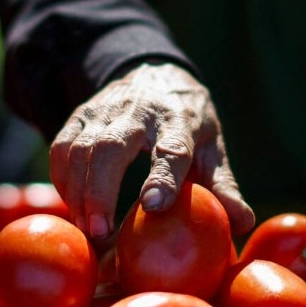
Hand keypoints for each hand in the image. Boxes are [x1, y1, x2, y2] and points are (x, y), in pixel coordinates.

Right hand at [49, 62, 254, 240]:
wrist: (153, 74)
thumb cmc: (188, 124)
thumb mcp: (212, 148)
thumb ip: (223, 186)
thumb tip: (243, 224)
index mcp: (179, 119)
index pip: (172, 148)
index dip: (162, 177)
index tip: (153, 207)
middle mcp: (139, 110)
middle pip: (112, 147)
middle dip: (101, 192)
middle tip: (99, 232)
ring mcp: (104, 110)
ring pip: (80, 150)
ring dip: (78, 193)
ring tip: (86, 230)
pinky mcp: (79, 115)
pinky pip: (61, 149)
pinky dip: (63, 181)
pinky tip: (73, 206)